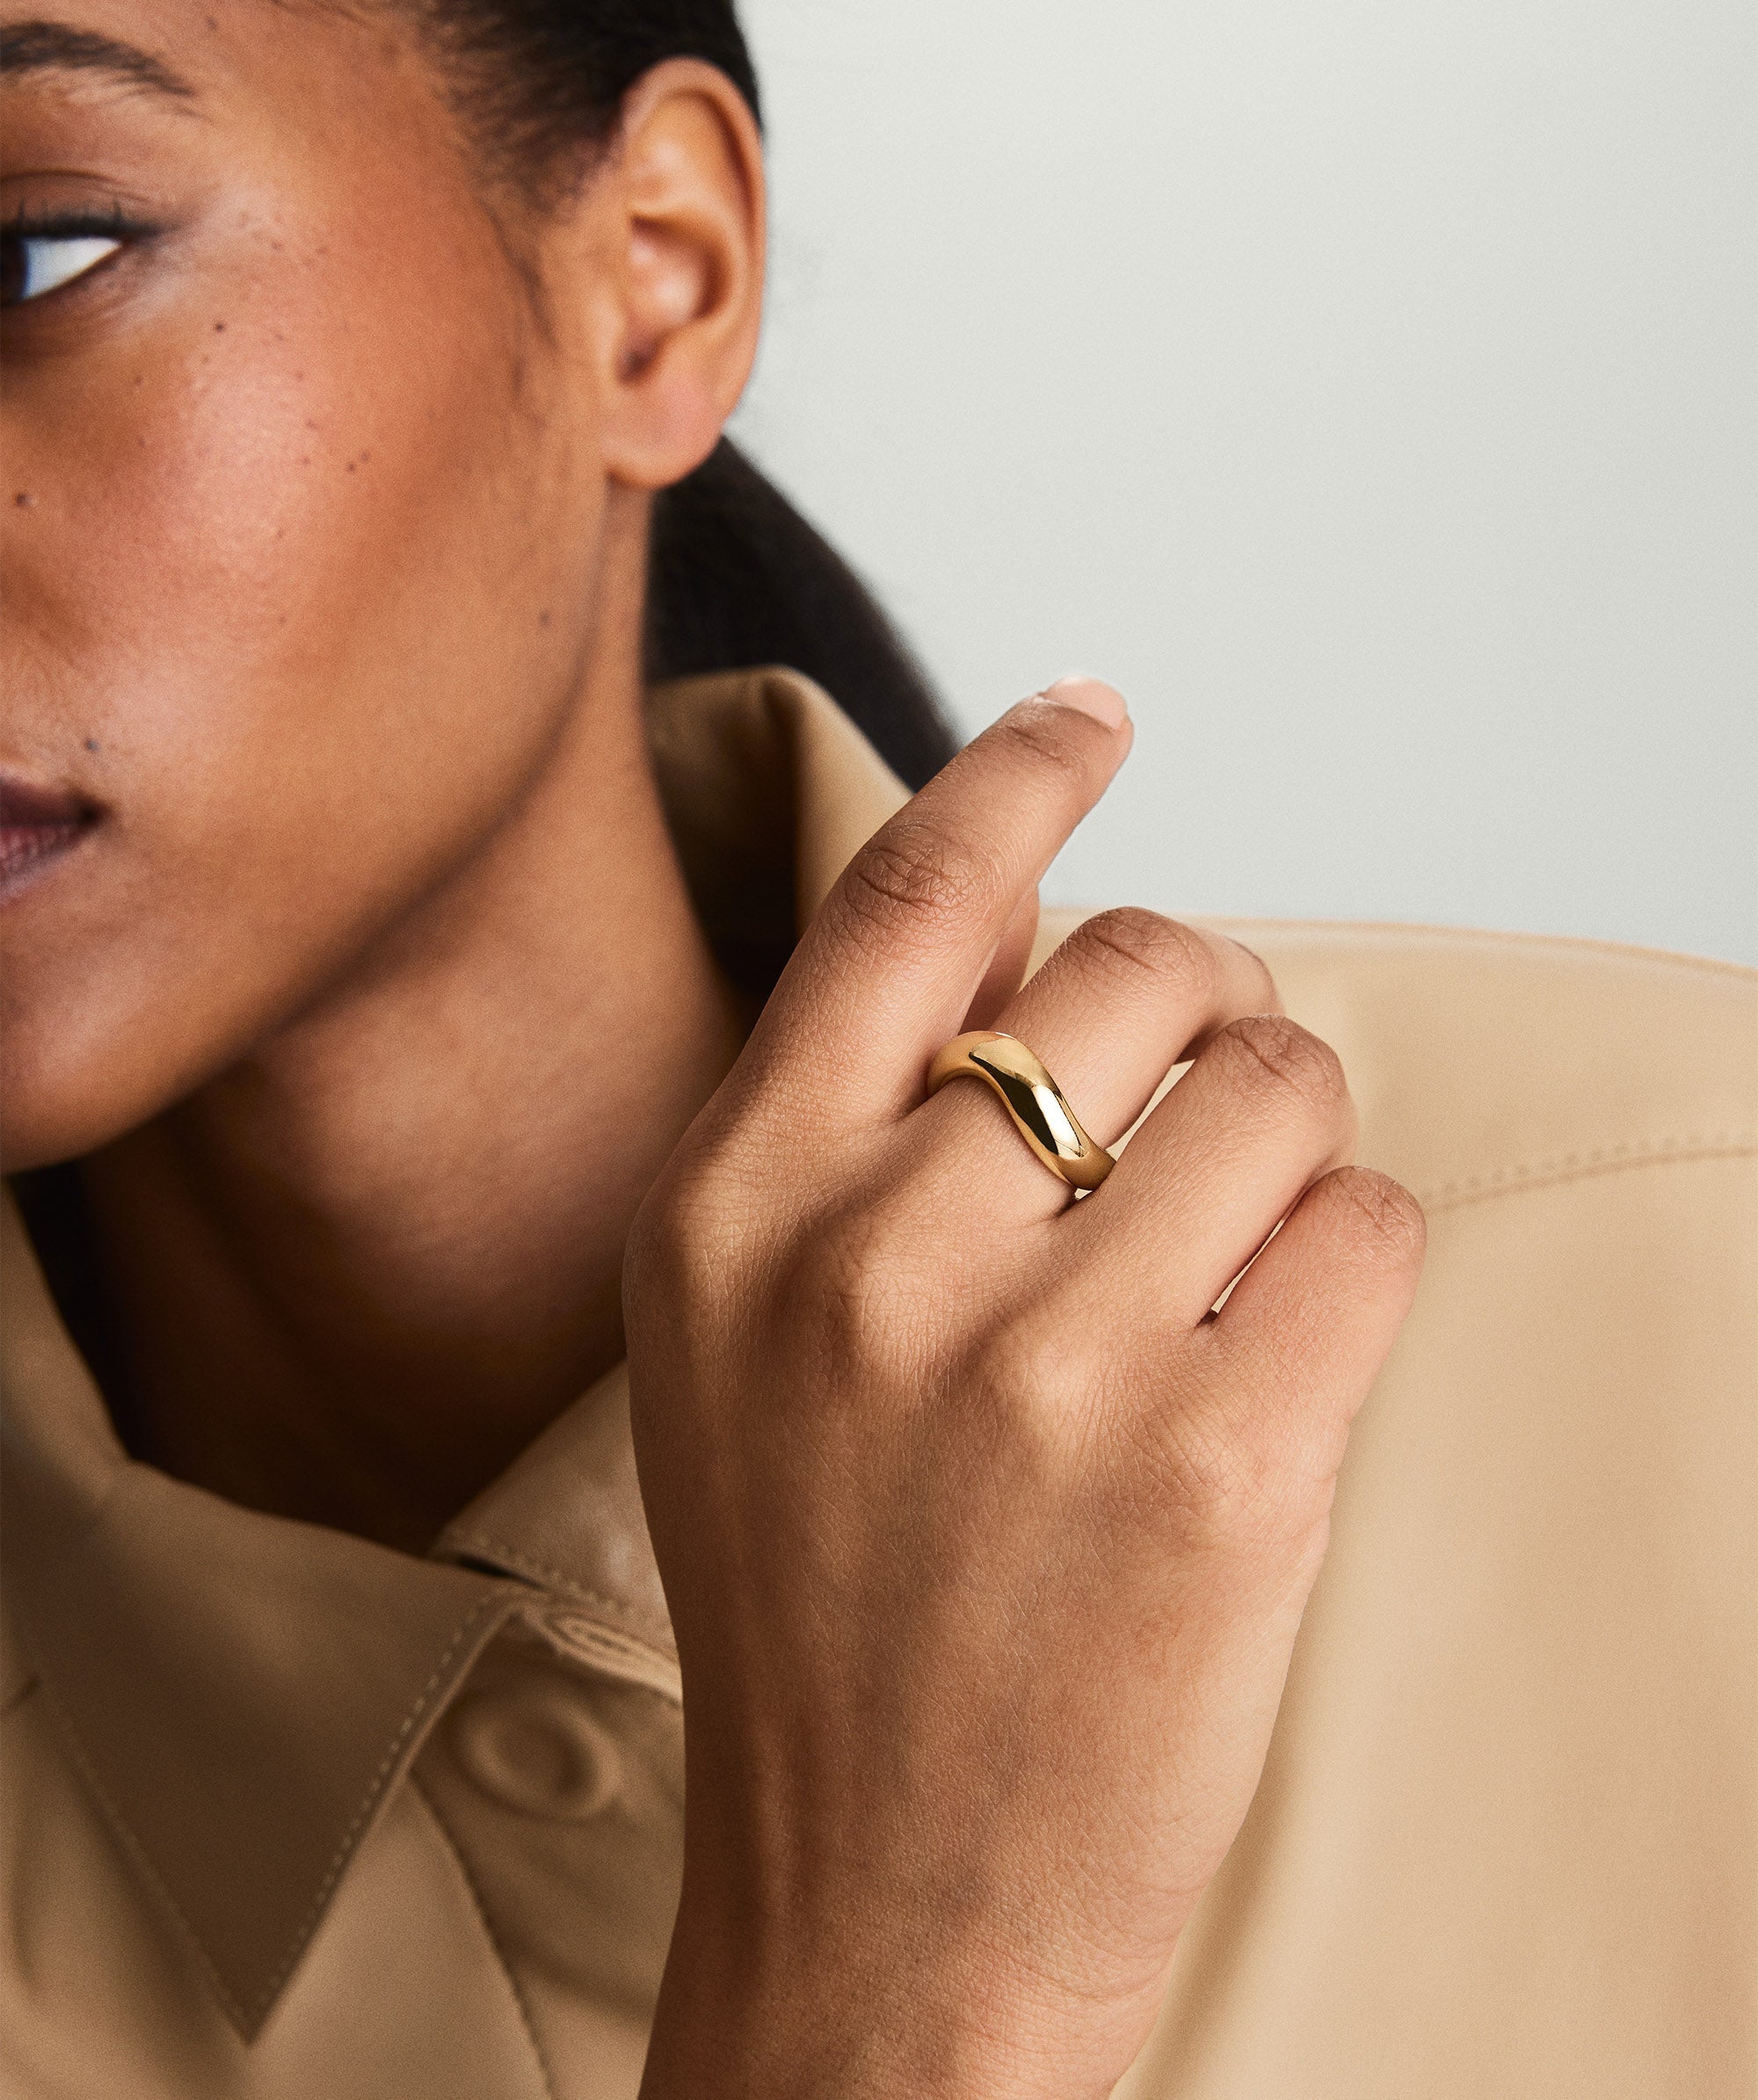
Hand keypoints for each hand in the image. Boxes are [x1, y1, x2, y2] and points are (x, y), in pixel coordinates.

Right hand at [627, 679, 1424, 2098]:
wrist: (876, 1911)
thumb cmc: (820, 1608)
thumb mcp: (739, 1337)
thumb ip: (841, 1125)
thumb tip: (1026, 922)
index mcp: (729, 1205)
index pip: (907, 897)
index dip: (1020, 775)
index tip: (1093, 711)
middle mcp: (868, 1257)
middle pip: (1140, 965)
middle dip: (1205, 1010)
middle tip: (1195, 1111)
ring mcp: (1041, 1363)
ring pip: (1282, 1083)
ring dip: (1291, 1143)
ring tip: (1226, 1266)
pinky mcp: (1219, 1468)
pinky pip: (1372, 1227)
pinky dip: (1358, 1264)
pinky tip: (1277, 1362)